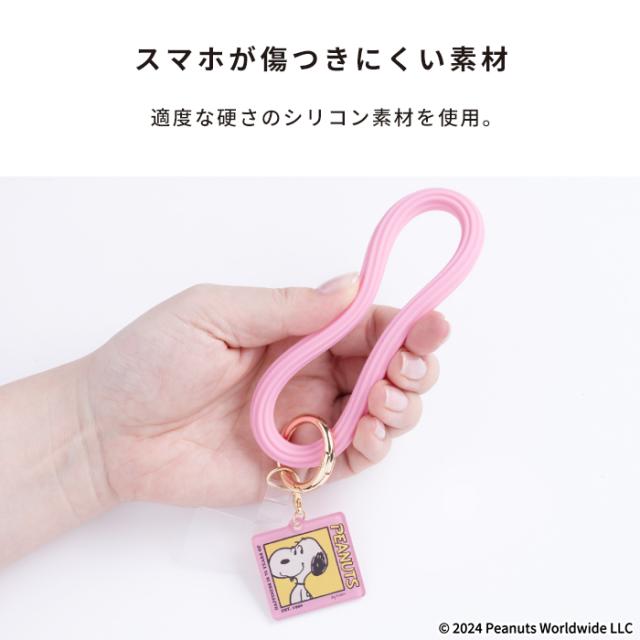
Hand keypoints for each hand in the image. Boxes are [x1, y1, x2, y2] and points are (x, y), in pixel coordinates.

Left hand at [82, 274, 448, 507]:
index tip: (430, 326)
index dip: (402, 325)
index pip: (364, 325)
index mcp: (294, 332)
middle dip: (412, 367)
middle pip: (384, 368)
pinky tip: (368, 434)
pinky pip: (350, 458)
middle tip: (406, 369)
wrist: (108, 430)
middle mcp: (309, 373)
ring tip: (385, 403)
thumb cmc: (152, 360)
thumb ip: (285, 307)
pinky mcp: (295, 464)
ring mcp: (305, 419)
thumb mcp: (214, 313)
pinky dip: (373, 448)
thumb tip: (351, 288)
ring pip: (378, 413)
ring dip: (400, 407)